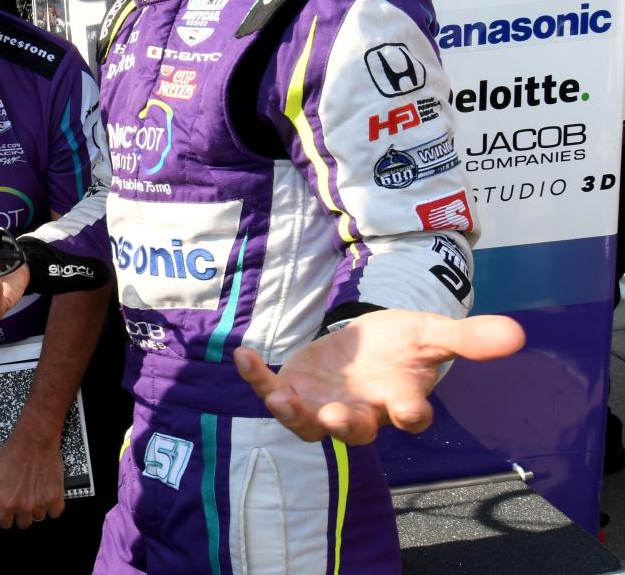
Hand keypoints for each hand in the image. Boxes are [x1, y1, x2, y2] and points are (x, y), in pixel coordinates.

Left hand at [0, 425, 65, 528]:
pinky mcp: (56, 496)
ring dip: (36, 508)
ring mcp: (41, 503)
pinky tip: (46, 493)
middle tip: (22, 495)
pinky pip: (55, 512)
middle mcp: (24, 507)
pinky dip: (52, 506)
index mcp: (6, 504)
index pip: (5, 524)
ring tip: (34, 491)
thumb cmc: (13, 453)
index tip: (9, 504)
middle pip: (22, 523)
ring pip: (38, 518)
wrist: (35, 439)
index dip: (6, 513)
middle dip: (21, 512)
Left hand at [234, 310, 524, 444]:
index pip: (409, 414)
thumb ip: (469, 337)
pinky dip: (256, 378)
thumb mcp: (431, 332)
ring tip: (280, 401)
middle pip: (356, 428)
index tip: (412, 410)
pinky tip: (242, 355)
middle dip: (348, 424)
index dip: (411, 413)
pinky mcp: (294, 390)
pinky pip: (271, 390)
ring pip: (310, 424)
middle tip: (342, 417)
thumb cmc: (401, 343)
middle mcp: (361, 410)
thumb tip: (518, 332)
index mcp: (399, 397)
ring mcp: (324, 405)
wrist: (365, 342)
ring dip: (294, 415)